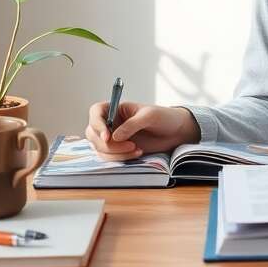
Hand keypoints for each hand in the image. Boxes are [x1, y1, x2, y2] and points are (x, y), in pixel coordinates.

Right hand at [84, 101, 200, 160]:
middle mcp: (111, 122)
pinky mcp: (118, 150)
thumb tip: (114, 137)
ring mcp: (113, 138)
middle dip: (107, 144)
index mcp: (116, 108)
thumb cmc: (163, 117)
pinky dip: (121, 158)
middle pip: (93, 133)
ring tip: (137, 149)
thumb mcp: (149, 116)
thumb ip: (132, 125)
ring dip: (116, 153)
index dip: (97, 124)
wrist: (175, 132)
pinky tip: (137, 152)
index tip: (107, 136)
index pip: (96, 112)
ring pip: (99, 148)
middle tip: (129, 145)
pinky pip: (109, 157)